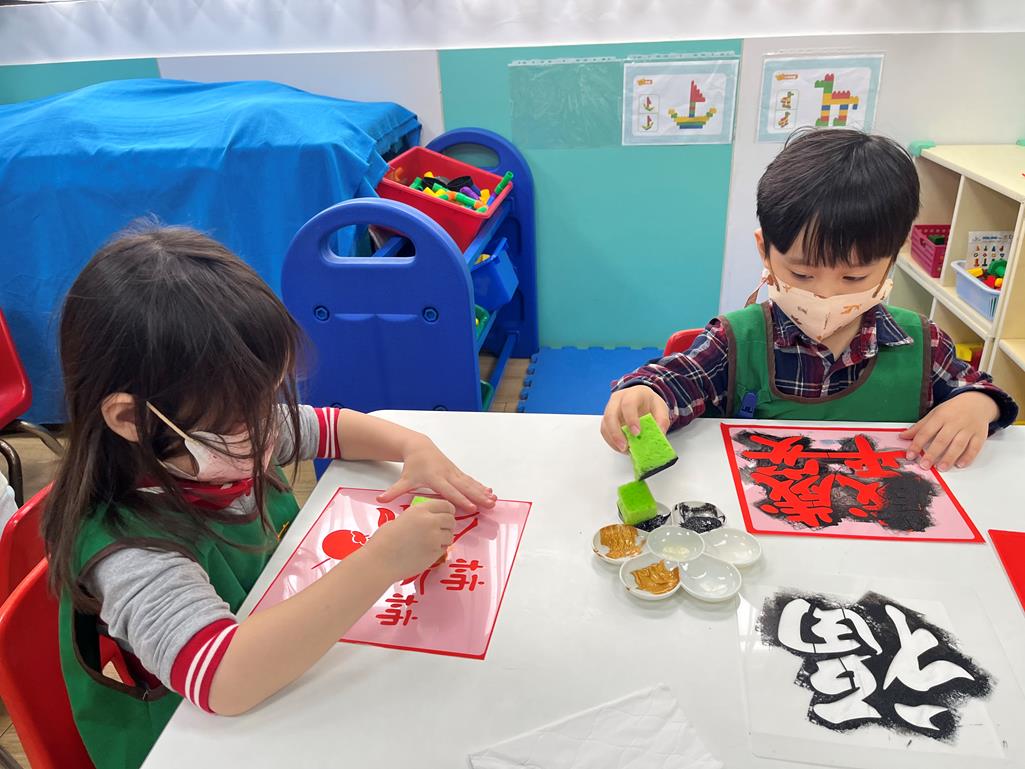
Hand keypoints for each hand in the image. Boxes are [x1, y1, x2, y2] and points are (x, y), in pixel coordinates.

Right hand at [366, 499, 456, 579]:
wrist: (379, 561)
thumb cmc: (383, 540)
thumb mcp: (401, 519)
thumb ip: (417, 517)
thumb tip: (428, 520)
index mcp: (420, 510)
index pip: (445, 505)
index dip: (447, 510)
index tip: (445, 515)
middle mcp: (430, 521)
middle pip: (451, 520)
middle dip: (448, 524)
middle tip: (440, 530)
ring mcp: (435, 538)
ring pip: (450, 535)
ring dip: (444, 538)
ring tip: (431, 542)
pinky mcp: (435, 554)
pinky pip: (445, 549)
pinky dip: (440, 549)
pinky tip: (427, 551)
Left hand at [377, 435, 495, 511]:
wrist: (419, 447)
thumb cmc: (412, 466)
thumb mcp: (403, 479)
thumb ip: (394, 491)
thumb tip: (380, 500)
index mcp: (435, 478)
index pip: (449, 491)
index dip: (461, 499)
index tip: (472, 507)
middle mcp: (447, 474)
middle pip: (464, 487)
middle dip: (478, 496)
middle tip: (490, 505)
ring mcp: (453, 472)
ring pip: (470, 483)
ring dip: (482, 491)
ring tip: (494, 499)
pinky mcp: (456, 471)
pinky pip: (470, 480)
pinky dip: (480, 486)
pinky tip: (489, 492)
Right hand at [601, 385, 669, 451]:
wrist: (643, 400)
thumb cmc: (650, 403)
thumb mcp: (661, 408)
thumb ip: (662, 421)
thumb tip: (659, 434)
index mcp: (634, 394)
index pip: (628, 404)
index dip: (631, 419)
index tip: (637, 433)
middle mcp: (618, 400)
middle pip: (610, 414)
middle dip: (616, 433)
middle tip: (625, 446)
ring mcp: (610, 408)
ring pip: (605, 424)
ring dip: (612, 439)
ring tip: (624, 450)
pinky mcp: (607, 419)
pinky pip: (604, 431)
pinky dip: (611, 441)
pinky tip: (621, 448)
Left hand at [900, 391, 998, 470]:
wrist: (977, 401)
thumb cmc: (952, 410)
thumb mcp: (934, 414)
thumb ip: (919, 427)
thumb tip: (903, 437)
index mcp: (941, 416)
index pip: (926, 431)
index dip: (917, 444)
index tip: (910, 455)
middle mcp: (954, 422)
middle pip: (942, 440)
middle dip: (932, 454)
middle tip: (924, 465)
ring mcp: (968, 429)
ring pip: (959, 445)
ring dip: (949, 457)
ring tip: (941, 468)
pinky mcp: (980, 435)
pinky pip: (975, 447)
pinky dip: (968, 457)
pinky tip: (960, 464)